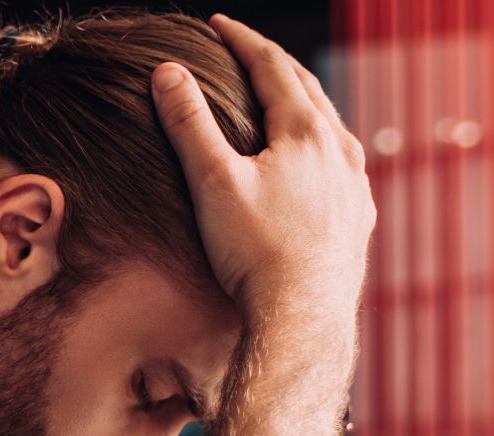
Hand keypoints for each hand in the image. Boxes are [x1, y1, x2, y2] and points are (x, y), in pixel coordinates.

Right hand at [151, 14, 375, 327]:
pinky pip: (342, 164)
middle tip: (246, 50)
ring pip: (330, 125)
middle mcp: (340, 151)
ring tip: (281, 97)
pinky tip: (311, 161)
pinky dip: (320, 145)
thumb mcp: (211, 181)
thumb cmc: (253, 250)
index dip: (242, 41)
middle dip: (273, 64)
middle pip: (307, 89)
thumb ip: (188, 124)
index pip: (272, 66)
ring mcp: (354, 185)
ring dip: (302, 103)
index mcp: (305, 132)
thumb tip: (167, 72)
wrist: (300, 316)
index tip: (218, 25)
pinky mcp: (358, 217)